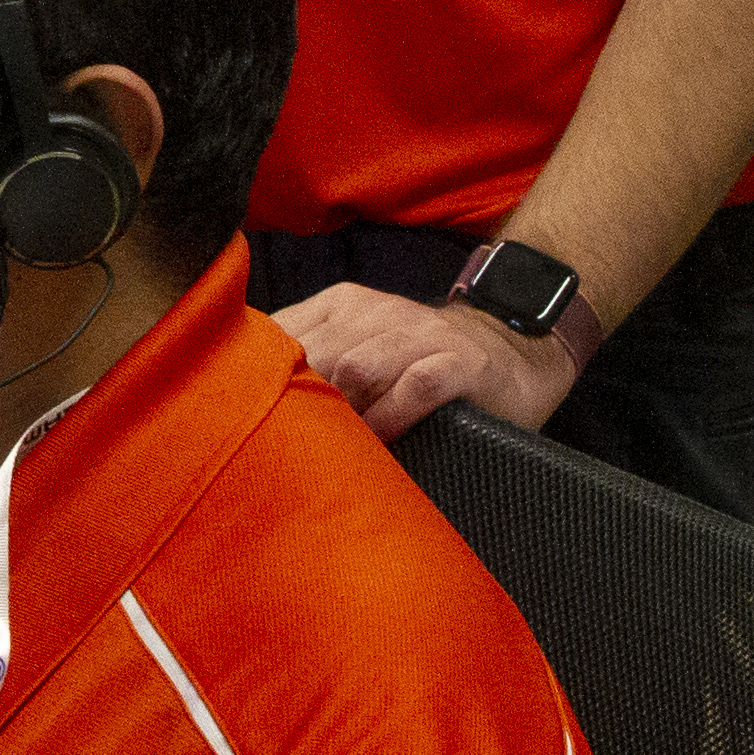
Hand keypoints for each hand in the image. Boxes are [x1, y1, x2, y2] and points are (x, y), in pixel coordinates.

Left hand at [271, 284, 574, 441]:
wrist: (512, 351)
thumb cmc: (417, 362)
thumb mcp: (358, 345)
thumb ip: (310, 360)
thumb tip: (243, 398)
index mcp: (342, 305)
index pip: (282, 330)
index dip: (258, 376)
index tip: (241, 417)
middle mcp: (378, 313)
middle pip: (316, 353)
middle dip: (297, 401)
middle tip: (286, 446)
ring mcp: (420, 335)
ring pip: (358, 367)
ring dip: (340, 412)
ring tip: (330, 449)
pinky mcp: (459, 363)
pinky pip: (415, 387)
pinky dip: (391, 418)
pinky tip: (379, 442)